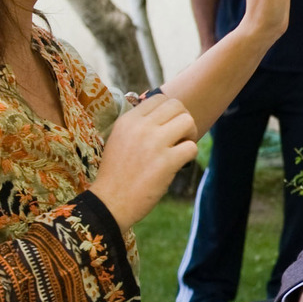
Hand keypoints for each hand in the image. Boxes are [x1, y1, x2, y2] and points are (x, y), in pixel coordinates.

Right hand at [86, 93, 197, 229]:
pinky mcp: (166, 162)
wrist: (110, 203)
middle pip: (177, 105)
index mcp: (128, 120)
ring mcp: (154, 143)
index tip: (167, 127)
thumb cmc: (116, 174)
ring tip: (181, 148)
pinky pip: (192, 147)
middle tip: (179, 137)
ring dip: (190, 134)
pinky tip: (180, 163)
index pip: (159, 98)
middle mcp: (140, 127)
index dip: (169, 111)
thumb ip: (138, 125)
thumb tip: (163, 114)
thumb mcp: (119, 140)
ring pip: (188, 121)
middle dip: (183, 119)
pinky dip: (190, 155)